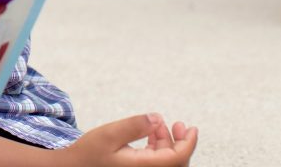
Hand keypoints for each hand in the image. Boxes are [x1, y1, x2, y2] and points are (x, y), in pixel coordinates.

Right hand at [66, 113, 197, 166]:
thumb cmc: (89, 154)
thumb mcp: (109, 134)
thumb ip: (134, 126)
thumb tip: (158, 118)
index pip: (178, 159)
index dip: (189, 143)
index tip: (192, 128)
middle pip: (176, 162)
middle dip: (181, 142)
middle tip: (180, 124)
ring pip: (167, 162)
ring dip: (169, 144)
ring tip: (160, 126)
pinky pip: (157, 163)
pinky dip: (158, 148)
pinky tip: (152, 135)